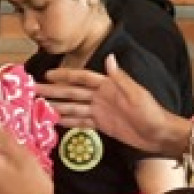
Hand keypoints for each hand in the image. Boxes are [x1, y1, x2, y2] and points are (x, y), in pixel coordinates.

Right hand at [40, 54, 176, 155]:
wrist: (160, 135)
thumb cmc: (151, 113)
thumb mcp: (136, 94)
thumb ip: (120, 78)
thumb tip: (108, 58)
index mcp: (109, 86)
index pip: (82, 78)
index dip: (65, 75)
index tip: (47, 74)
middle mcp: (101, 96)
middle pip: (72, 92)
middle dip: (53, 91)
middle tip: (34, 91)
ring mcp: (100, 111)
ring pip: (73, 107)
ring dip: (56, 106)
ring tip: (38, 106)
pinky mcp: (102, 125)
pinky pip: (80, 122)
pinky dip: (68, 121)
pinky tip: (55, 120)